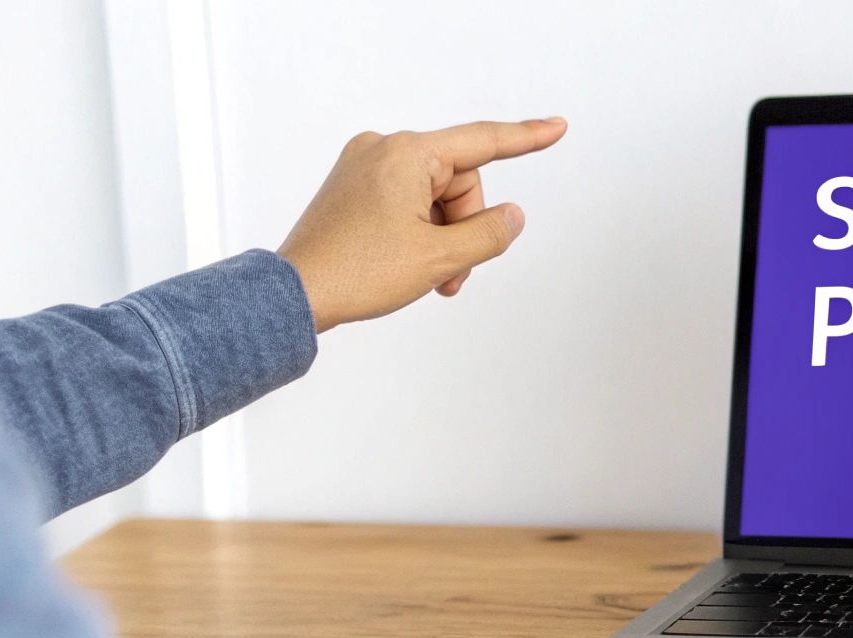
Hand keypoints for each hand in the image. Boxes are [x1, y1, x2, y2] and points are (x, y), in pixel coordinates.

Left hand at [277, 117, 568, 331]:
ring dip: (441, 236)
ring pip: (432, 196)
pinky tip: (408, 262)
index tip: (557, 128)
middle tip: (453, 274)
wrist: (295, 294)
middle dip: (464, 227)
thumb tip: (511, 216)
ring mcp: (363, 166)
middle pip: (457, 181)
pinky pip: (405, 200)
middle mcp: (383, 148)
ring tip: (429, 277)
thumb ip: (488, 234)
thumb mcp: (439, 257)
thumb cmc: (357, 271)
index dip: (525, 138)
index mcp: (408, 153)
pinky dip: (417, 230)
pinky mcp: (352, 187)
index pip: (482, 142)